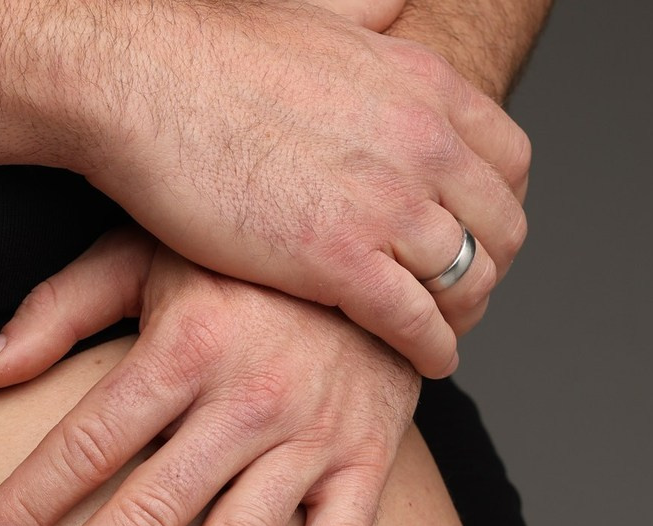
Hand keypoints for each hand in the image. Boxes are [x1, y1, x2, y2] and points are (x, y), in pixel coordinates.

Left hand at [0, 227, 419, 525]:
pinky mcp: (365, 461)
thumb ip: (57, 309)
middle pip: (146, 512)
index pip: (86, 445)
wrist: (380, 243)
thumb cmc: (243, 257)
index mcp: (186, 345)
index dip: (24, 506)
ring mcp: (311, 437)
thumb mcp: (144, 252)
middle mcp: (248, 399)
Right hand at [70, 0, 528, 376]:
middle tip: (459, 300)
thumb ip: (369, 17)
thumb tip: (393, 4)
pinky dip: (432, 348)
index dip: (497, 211)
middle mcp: (424, 143)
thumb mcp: (318, 12)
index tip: (471, 239)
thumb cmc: (207, 54)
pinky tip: (426, 363)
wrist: (143, 81)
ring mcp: (386, 204)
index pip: (509, 162)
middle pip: (501, 229)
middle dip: (488, 271)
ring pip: (467, 280)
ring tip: (441, 338)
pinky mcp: (338, 261)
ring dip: (461, 317)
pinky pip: (416, 320)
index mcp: (424, 85)